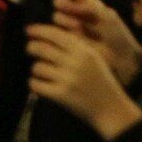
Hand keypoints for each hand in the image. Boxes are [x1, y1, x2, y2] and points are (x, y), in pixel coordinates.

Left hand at [27, 23, 141, 139]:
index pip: (54, 34)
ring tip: (43, 73)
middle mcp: (75, 63)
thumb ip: (74, 45)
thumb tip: (44, 34)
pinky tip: (40, 85)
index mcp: (84, 51)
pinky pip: (35, 84)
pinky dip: (34, 84)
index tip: (28, 30)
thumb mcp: (93, 58)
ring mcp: (67, 80)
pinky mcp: (61, 95)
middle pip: (40, 48)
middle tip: (30, 49)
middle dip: (31, 47)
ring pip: (37, 67)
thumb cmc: (100, 82)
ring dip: (36, 69)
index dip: (38, 30)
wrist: (112, 110)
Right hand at [51, 0, 141, 84]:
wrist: (122, 59)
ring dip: (65, 20)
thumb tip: (68, 4)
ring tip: (78, 28)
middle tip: (67, 9)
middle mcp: (79, 14)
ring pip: (57, 16)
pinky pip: (57, 32)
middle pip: (59, 2)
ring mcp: (72, 27)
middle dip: (63, 4)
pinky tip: (75, 36)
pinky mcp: (69, 40)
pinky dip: (64, 31)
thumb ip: (88, 7)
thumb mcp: (107, 17)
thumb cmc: (118, 36)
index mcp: (90, 5)